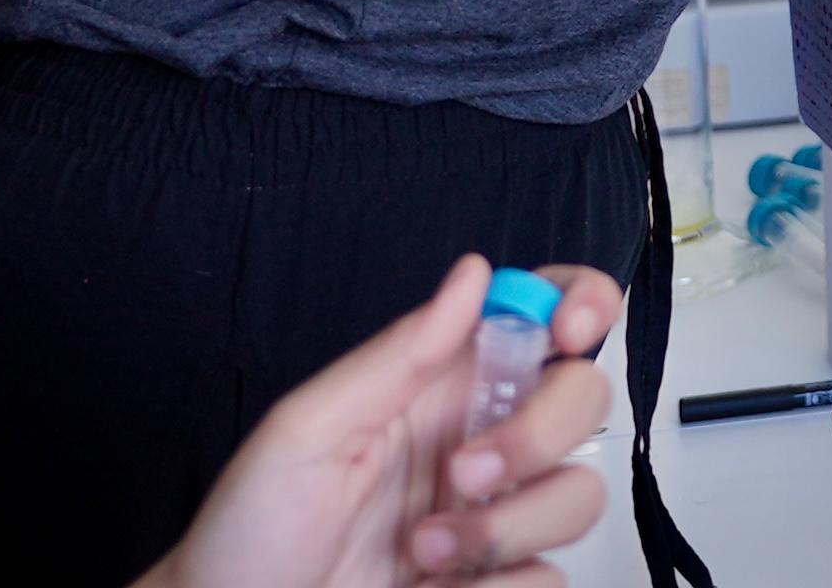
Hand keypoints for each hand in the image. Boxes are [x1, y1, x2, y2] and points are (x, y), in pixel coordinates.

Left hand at [138, 254, 623, 587]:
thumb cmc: (247, 536)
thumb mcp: (307, 433)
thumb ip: (397, 356)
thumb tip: (475, 274)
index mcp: (440, 386)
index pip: (543, 315)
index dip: (583, 301)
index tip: (573, 329)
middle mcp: (481, 440)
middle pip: (583, 399)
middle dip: (538, 434)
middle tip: (463, 472)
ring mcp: (494, 516)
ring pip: (578, 494)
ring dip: (506, 528)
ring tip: (421, 555)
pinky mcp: (496, 582)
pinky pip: (552, 576)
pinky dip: (500, 586)